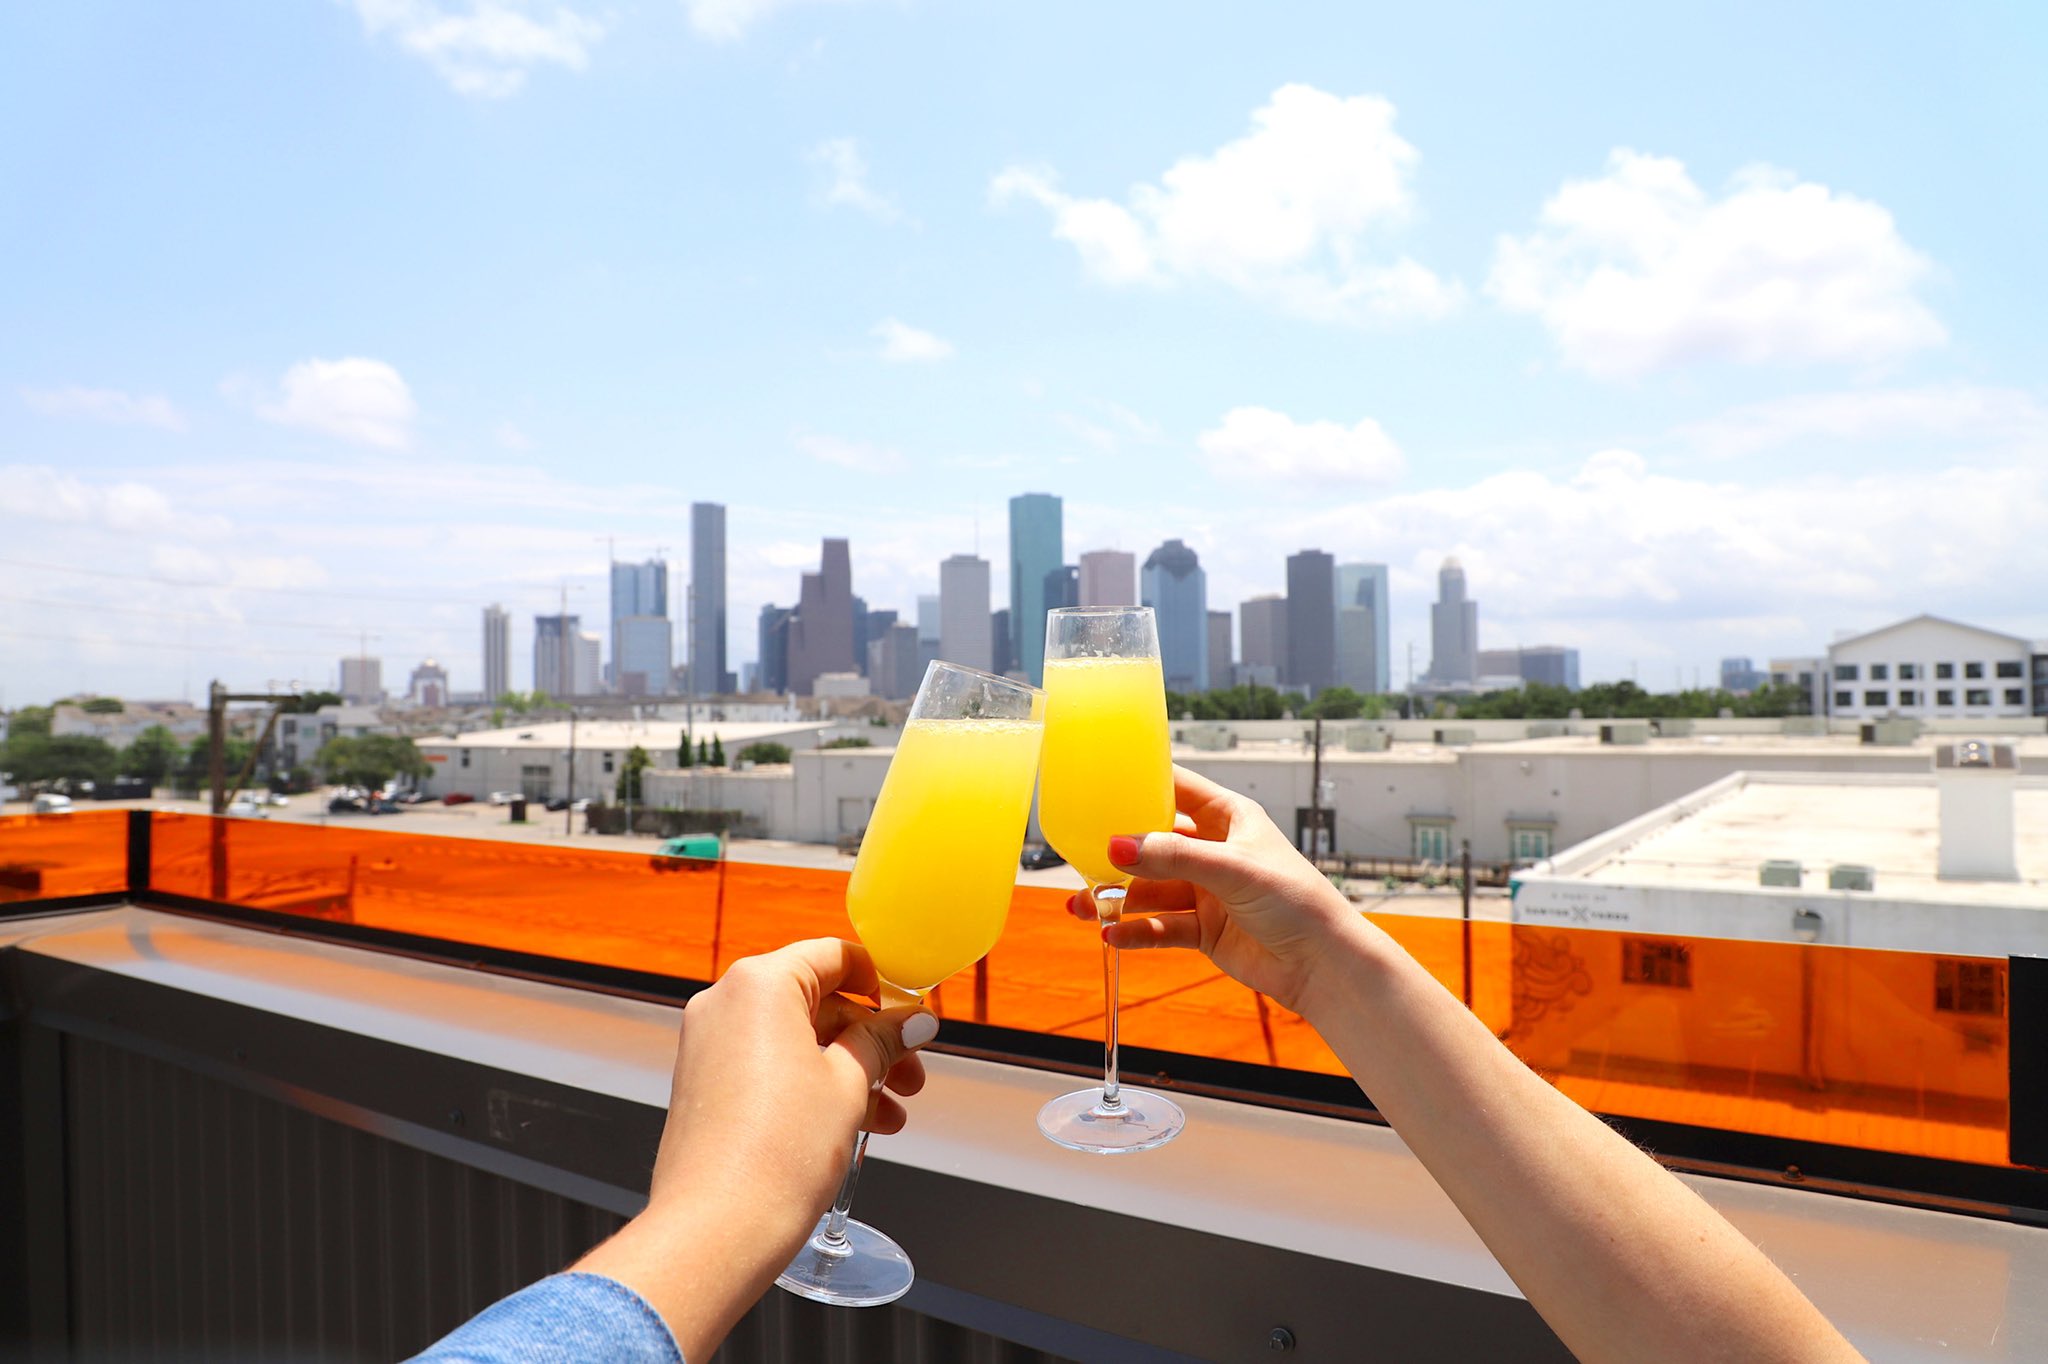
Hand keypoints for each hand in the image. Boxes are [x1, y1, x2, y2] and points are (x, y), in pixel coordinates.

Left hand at [577, 939, 935, 1360]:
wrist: (716, 1230)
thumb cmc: (779, 1153)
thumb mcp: (850, 1085)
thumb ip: (883, 1040)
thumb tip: (912, 1019)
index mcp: (759, 984)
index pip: (834, 957)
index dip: (883, 983)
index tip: (912, 1014)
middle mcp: (725, 1004)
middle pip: (816, 1000)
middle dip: (870, 1039)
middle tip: (910, 1073)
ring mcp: (708, 1046)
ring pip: (796, 1040)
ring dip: (849, 1070)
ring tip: (892, 1115)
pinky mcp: (704, 1086)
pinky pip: (770, 1068)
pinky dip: (813, 1086)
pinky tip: (856, 1125)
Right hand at [1067, 765, 1357, 1013]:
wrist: (1323, 965)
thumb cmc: (1296, 901)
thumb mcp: (1232, 869)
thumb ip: (1173, 857)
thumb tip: (1116, 846)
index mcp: (1229, 817)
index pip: (1176, 787)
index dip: (1139, 782)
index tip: (1097, 780)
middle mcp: (1215, 851)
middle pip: (1154, 844)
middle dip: (1118, 854)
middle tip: (1078, 859)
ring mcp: (1207, 892)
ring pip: (1152, 889)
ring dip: (1118, 898)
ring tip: (1083, 907)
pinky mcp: (1205, 930)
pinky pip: (1161, 927)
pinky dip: (1136, 931)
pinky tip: (1112, 936)